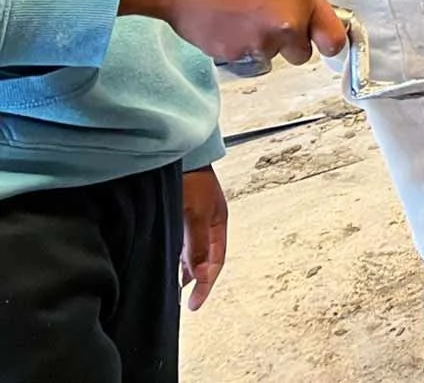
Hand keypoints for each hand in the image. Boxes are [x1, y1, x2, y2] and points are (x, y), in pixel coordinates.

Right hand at [121, 0, 346, 64]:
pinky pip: (242, 55)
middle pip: (301, 54)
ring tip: (239, 11)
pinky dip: (235, 43)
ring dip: (260, 41)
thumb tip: (313, 5)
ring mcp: (259, 43)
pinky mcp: (233, 55)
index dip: (329, 42)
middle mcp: (287, 25)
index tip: (325, 42)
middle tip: (267, 18)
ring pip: (269, 54)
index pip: (334, 39)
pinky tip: (223, 19)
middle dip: (289, 42)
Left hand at [181, 166, 227, 311]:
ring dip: (186, 269)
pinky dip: (178, 257)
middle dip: (197, 280)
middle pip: (206, 259)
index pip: (215, 262)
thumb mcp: (194, 215)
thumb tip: (198, 272)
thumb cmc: (191, 180)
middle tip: (185, 300)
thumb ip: (196, 245)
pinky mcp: (181, 214)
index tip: (194, 305)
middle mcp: (208, 223)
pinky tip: (168, 261)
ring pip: (193, 252)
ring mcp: (195, 218)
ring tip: (174, 285)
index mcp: (218, 224)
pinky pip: (183, 243)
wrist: (180, 155)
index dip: (206, 285)